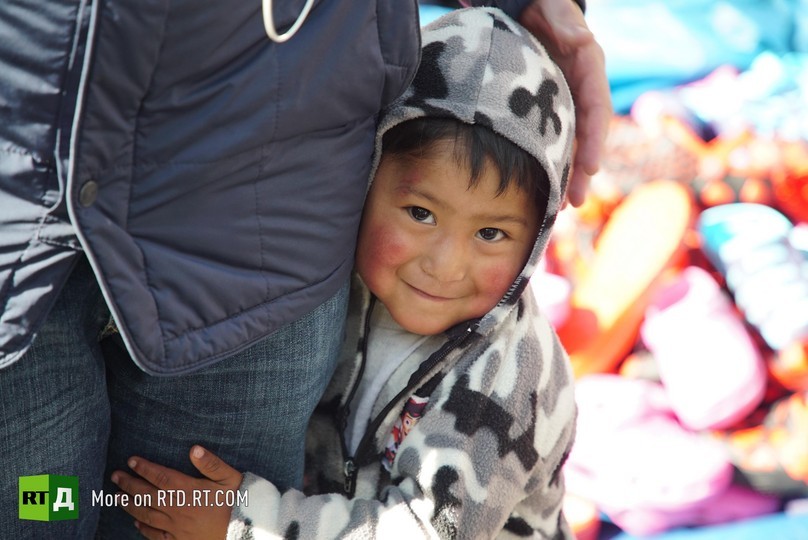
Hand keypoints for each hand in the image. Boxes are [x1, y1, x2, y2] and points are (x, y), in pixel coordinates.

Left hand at [111, 446, 242, 539]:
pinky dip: (143, 528)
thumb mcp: (230, 478)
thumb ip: (211, 463)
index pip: (160, 476)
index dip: (144, 468)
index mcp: (189, 491)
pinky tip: (136, 523)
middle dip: (129, 484)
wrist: (245, 531)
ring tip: (117, 497)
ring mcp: (176, 527)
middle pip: (147, 495)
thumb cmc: (239, 501)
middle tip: (115, 476)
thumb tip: (193, 449)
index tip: (131, 461)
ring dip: (130, 505)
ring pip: (146, 515)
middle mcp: (178, 509)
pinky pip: (155, 535)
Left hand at [519, 0, 611, 206]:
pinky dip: (547, 162)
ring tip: (557, 208)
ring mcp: (564, 100)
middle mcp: (581, 89)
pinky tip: (540, 188)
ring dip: (564, 176)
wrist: (526, 5)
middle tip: (572, 202)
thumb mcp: (555, 8)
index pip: (597, 108)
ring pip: (569, 144)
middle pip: (585, 136)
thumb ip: (566, 24)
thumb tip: (584, 40)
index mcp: (589, 68)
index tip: (592, 168)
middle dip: (580, 171)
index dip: (595, 140)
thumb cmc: (543, 4)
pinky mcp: (548, 107)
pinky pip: (550, 139)